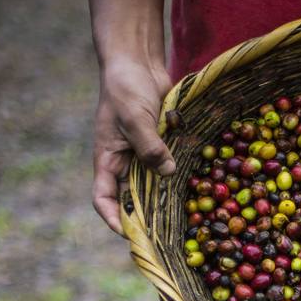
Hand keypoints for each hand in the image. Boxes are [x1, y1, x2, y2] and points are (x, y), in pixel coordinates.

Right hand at [92, 58, 175, 234]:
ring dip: (166, 199)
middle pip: (132, 199)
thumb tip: (166, 172)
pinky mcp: (161, 148)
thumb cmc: (126, 88)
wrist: (138, 64)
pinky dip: (179, 178)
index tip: (128, 233)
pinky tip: (197, 189)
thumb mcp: (134, 118)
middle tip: (166, 236)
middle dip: (146, 217)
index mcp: (108, 160)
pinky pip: (169, 169)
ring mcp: (143, 156)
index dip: (112, 218)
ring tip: (184, 219)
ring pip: (154, 187)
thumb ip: (149, 146)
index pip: (103, 198)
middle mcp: (125, 163)